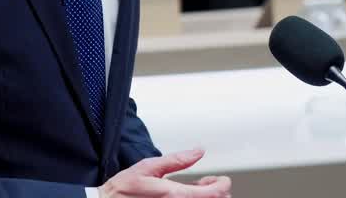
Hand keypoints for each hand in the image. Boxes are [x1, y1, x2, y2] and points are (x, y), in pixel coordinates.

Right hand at [99, 148, 230, 197]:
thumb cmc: (122, 191)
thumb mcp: (148, 168)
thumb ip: (176, 160)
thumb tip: (198, 151)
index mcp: (175, 196)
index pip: (215, 194)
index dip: (223, 184)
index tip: (221, 178)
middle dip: (216, 193)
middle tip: (206, 182)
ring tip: (196, 189)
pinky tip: (185, 195)